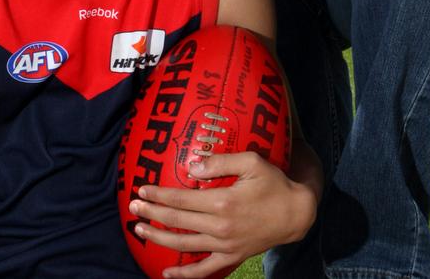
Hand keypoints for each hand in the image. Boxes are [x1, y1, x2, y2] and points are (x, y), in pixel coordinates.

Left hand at [128, 152, 317, 277]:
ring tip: (140, 229)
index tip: (142, 188)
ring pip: (184, 245)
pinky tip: (166, 275)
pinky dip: (184, 276)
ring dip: (159, 238)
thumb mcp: (251, 162)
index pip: (182, 198)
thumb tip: (191, 165)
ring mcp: (224, 246)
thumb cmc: (274, 183)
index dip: (159, 193)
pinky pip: (204, 271)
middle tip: (132, 206)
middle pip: (177, 220)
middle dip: (152, 212)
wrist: (296, 214)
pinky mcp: (231, 257)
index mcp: (222, 202)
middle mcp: (219, 227)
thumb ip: (220, 162)